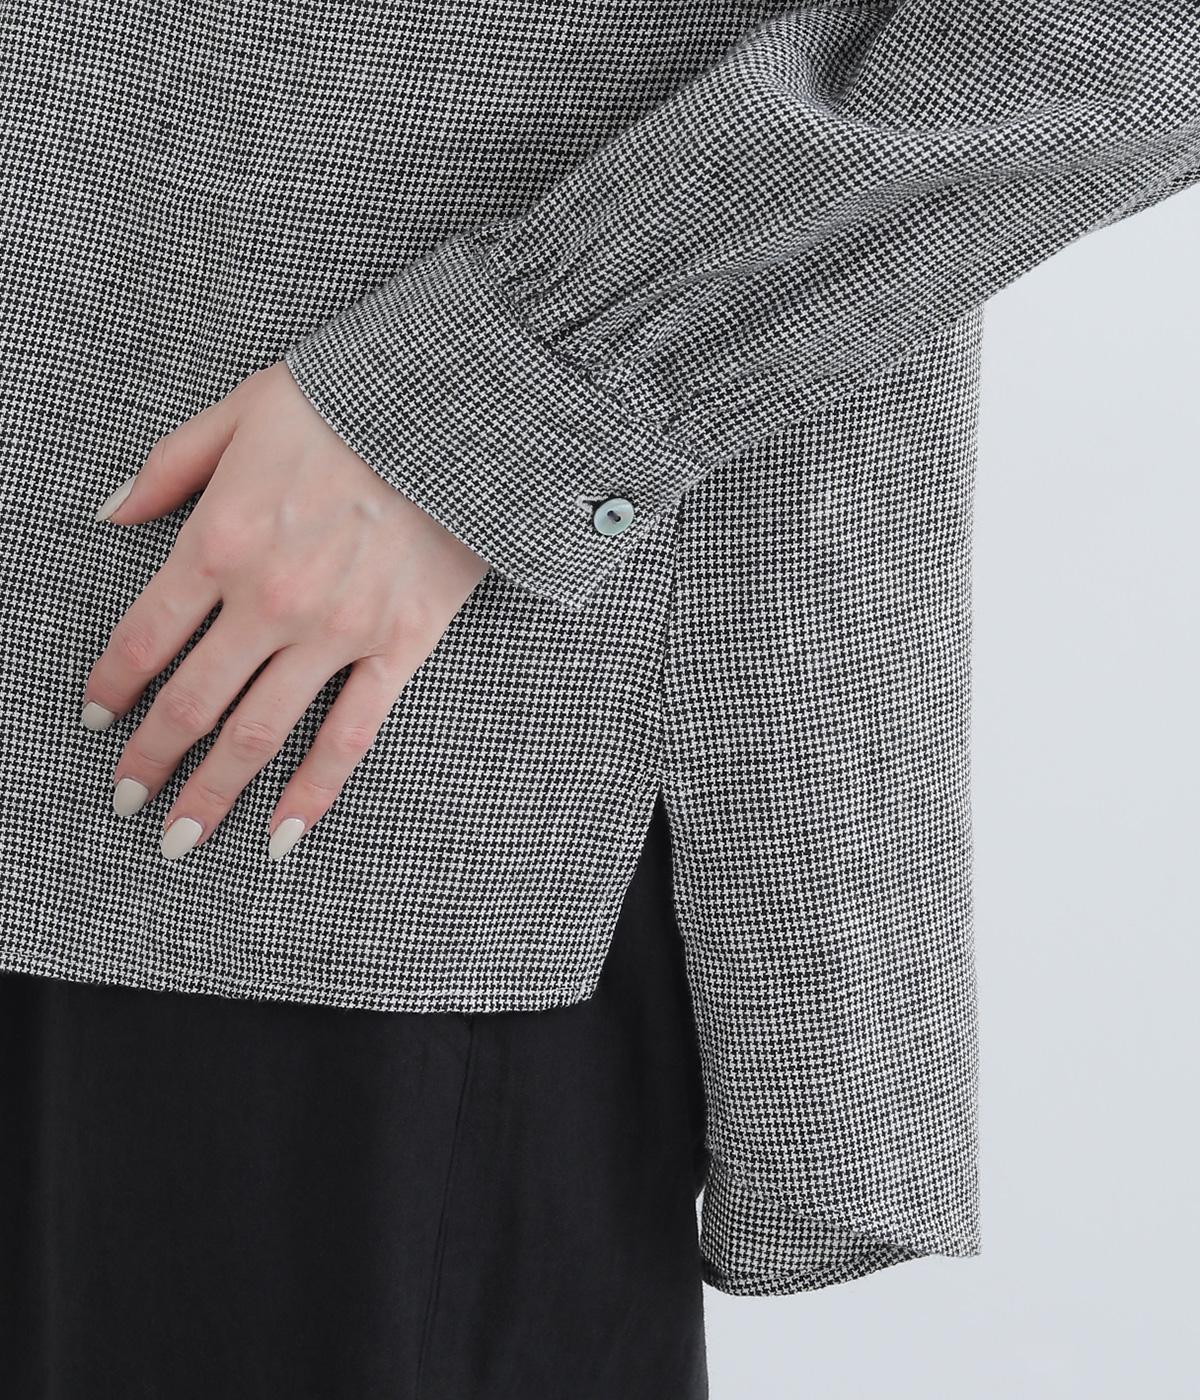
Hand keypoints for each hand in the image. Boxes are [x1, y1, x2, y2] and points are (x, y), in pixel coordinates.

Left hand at [82, 360, 490, 860]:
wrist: (458, 410)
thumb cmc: (348, 400)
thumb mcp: (239, 412)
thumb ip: (167, 467)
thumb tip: (107, 516)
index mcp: (218, 539)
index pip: (143, 638)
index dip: (110, 688)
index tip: (95, 720)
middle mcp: (267, 599)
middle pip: (190, 702)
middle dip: (150, 761)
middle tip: (126, 800)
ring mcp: (335, 632)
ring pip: (258, 734)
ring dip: (211, 793)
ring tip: (180, 839)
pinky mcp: (398, 648)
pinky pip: (348, 736)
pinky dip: (312, 793)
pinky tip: (281, 836)